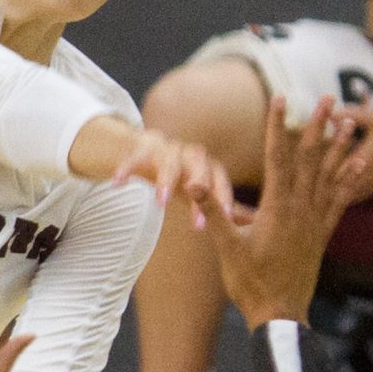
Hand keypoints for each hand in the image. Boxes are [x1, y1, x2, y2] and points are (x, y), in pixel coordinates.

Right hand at [108, 126, 230, 220]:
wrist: (149, 152)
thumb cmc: (183, 178)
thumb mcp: (204, 193)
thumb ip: (224, 208)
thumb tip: (254, 222)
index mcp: (210, 168)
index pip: (220, 182)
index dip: (223, 198)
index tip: (225, 218)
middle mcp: (192, 156)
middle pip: (199, 169)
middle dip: (199, 191)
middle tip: (198, 219)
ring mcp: (168, 150)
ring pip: (169, 164)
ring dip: (165, 183)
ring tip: (160, 205)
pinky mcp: (143, 149)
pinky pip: (135, 158)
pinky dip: (126, 169)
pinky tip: (117, 184)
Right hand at [188, 95, 366, 328]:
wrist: (279, 316)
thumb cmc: (249, 284)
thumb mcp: (227, 248)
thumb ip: (214, 213)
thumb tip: (195, 184)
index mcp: (277, 208)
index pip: (278, 157)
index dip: (278, 126)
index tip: (281, 99)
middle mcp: (301, 209)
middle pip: (311, 159)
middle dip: (319, 125)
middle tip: (330, 97)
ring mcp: (315, 221)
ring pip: (330, 176)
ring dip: (341, 147)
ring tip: (351, 120)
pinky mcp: (322, 235)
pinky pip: (340, 201)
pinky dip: (350, 180)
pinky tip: (361, 163)